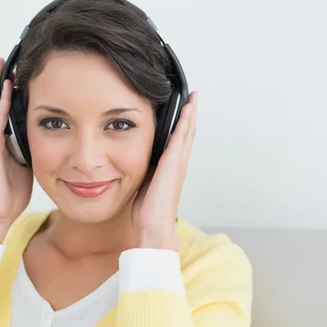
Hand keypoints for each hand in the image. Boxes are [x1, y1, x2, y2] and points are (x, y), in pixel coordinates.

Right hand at [0, 58, 32, 242]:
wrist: (1, 211)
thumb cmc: (13, 189)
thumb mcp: (28, 161)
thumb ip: (32, 145)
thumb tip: (48, 134)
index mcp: (3, 138)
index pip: (4, 108)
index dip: (8, 90)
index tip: (15, 71)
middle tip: (3, 59)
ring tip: (1, 65)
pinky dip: (2, 104)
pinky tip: (7, 89)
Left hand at [131, 92, 197, 249]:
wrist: (154, 227)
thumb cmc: (148, 212)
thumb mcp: (144, 186)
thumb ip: (144, 173)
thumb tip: (134, 164)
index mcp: (170, 170)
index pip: (178, 143)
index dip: (182, 127)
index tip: (184, 112)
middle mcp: (178, 165)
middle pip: (187, 135)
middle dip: (190, 116)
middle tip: (193, 99)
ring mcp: (177, 164)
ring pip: (187, 133)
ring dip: (190, 115)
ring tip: (193, 99)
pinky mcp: (173, 164)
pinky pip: (180, 138)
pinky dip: (185, 123)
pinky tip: (187, 110)